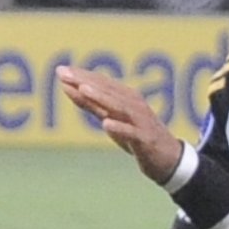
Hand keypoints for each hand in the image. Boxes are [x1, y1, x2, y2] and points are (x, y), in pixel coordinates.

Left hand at [57, 65, 182, 182]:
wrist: (168, 158)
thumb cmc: (137, 135)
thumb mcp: (111, 118)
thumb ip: (91, 104)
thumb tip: (68, 87)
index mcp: (126, 98)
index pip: (101, 83)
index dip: (81, 76)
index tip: (60, 70)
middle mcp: (134, 105)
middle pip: (108, 91)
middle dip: (85, 81)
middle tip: (64, 74)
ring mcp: (140, 122)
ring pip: (119, 107)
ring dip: (101, 98)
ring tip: (84, 89)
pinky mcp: (145, 139)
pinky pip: (132, 133)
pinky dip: (120, 127)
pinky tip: (106, 124)